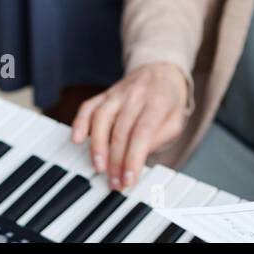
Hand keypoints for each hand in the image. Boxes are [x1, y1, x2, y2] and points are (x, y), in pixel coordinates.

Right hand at [70, 63, 189, 191]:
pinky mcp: (105, 94)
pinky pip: (88, 106)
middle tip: (115, 182)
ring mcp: (118, 93)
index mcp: (158, 102)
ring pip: (101, 118)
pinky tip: (77, 139)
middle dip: (116, 161)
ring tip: (99, 167)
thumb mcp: (176, 121)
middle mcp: (136, 95)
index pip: (143, 133)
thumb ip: (160, 138)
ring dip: (97, 146)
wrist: (161, 70)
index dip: (133, 159)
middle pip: (121, 130)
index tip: (128, 180)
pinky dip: (80, 122)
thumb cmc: (168, 102)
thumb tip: (138, 159)